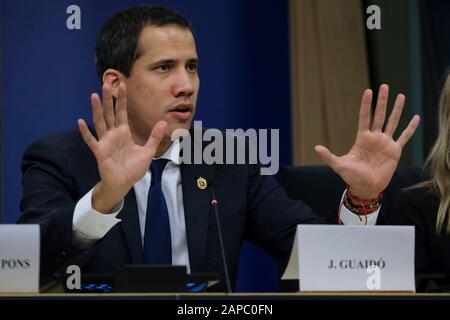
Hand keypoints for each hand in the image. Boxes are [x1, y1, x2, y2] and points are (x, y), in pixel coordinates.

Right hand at [78, 83, 166, 212]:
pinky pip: (91, 140)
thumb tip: (163, 122)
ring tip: (94, 96)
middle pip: (109, 113)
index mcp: (124, 133)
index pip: (122, 113)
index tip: (122, 86)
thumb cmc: (133, 168)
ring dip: (97, 110)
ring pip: (100, 122)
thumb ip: (154, 137)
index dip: (122, 100)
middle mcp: (113, 135)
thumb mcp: (148, 151)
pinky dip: (85, 132)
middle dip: (108, 99)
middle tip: (106, 84)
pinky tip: (80, 121)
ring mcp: (105, 142)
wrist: (124, 183)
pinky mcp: (99, 151)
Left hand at [314, 84, 419, 199]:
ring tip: (401, 95)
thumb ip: (329, 156)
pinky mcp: (395, 151)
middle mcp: (374, 138)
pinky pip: (404, 137)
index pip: (364, 117)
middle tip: (384, 86)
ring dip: (397, 109)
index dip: (366, 104)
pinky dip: (411, 128)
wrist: (366, 187)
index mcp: (362, 138)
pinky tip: (415, 117)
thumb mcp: (339, 165)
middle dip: (382, 101)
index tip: (368, 91)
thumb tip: (316, 148)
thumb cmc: (351, 177)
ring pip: (393, 122)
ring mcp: (385, 143)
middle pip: (379, 115)